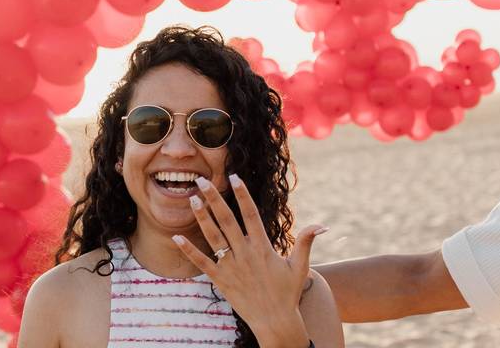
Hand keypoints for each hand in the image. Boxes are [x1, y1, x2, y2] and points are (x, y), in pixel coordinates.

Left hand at [173, 173, 327, 347]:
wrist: (275, 322)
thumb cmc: (288, 293)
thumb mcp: (300, 266)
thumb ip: (306, 242)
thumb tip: (322, 225)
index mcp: (263, 247)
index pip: (251, 214)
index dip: (242, 194)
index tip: (234, 177)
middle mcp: (245, 253)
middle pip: (227, 220)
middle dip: (214, 199)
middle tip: (201, 181)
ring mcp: (231, 267)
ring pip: (213, 237)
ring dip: (201, 218)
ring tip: (191, 199)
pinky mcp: (220, 280)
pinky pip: (202, 262)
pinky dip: (189, 250)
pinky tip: (176, 237)